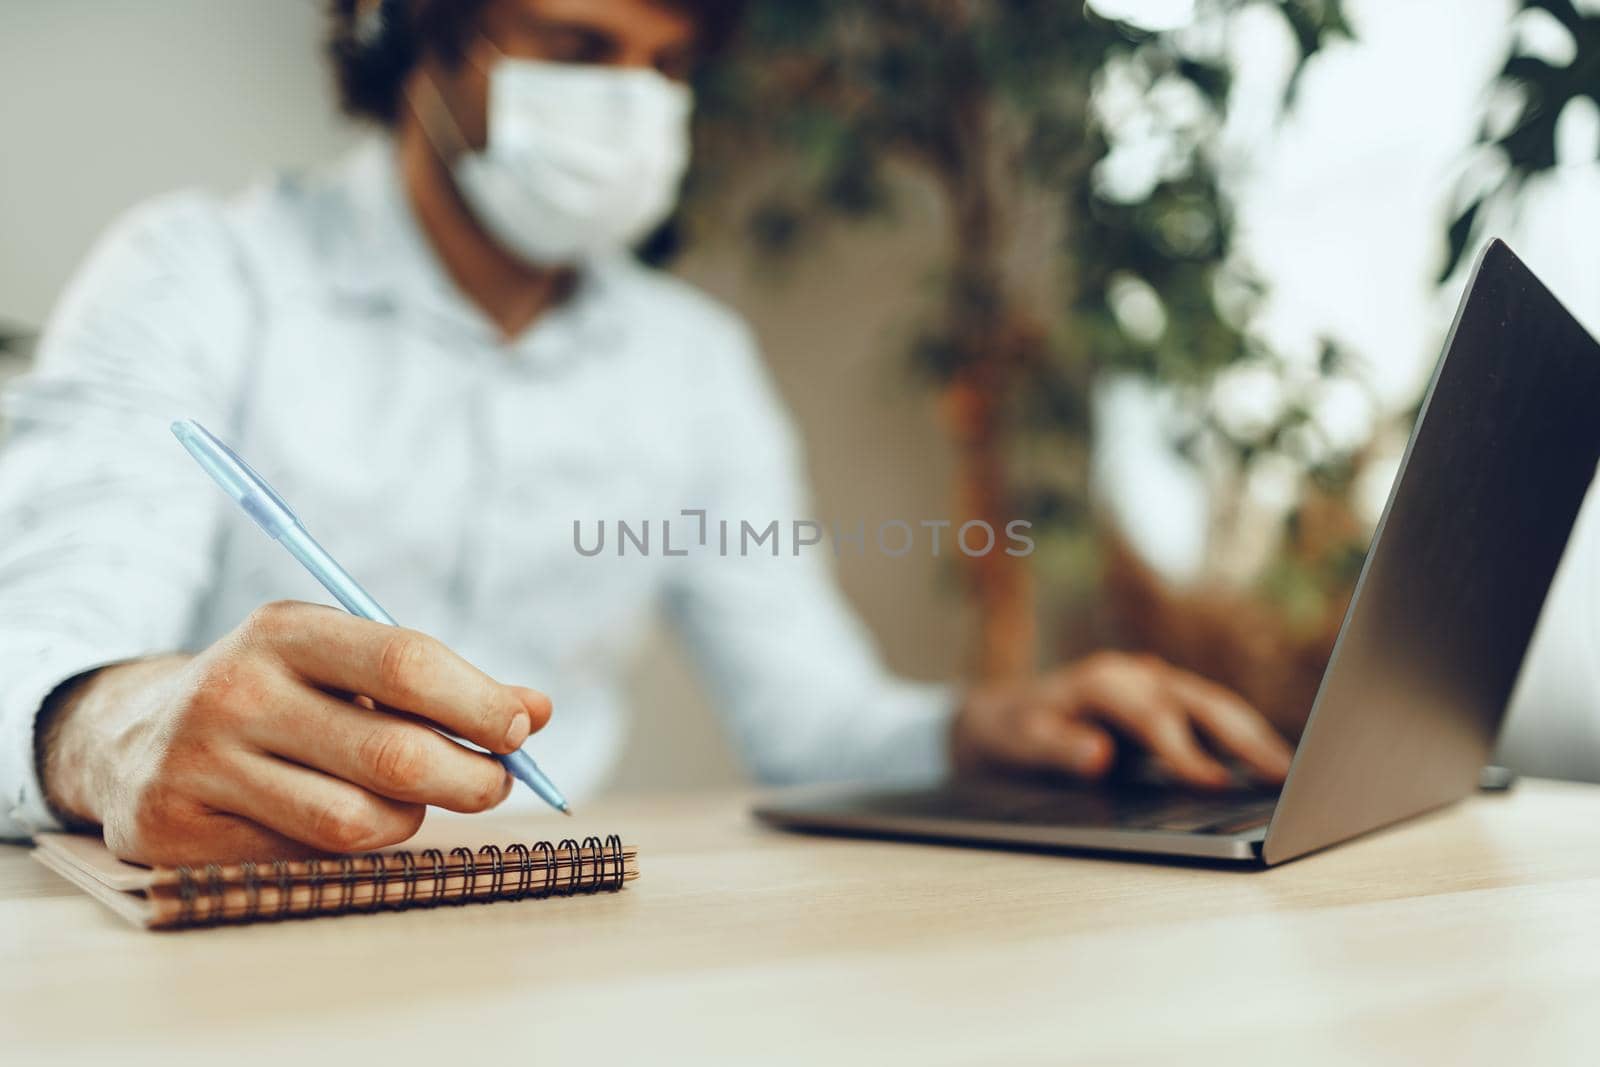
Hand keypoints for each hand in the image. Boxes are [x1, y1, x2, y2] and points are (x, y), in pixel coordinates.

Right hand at [38, 601, 551, 864]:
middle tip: (496, 782)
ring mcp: (199, 765)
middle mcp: (236, 691)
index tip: (519, 730)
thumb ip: (443, 684)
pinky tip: (334, 820)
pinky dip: (345, 852)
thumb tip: (537, 711)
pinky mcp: (177, 834)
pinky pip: (305, 862)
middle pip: (393, 756)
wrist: (133, 738)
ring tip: (407, 800)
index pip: (405, 663)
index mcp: (285, 631)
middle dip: (471, 778)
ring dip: (407, 820)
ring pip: (356, 822)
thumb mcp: (347, 664)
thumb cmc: (280, 695)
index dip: (478, 703)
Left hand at [951, 652, 1292, 788]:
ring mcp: (1155, 684)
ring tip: (1291, 774)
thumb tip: (1098, 755)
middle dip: (1243, 738)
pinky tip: (1266, 766)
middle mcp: (1137, 674)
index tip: (1214, 784)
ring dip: (1252, 736)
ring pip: (1214, 706)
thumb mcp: (1021, 741)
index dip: (1185, 751)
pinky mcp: (1165, 701)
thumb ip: (1058, 748)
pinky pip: (1209, 716)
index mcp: (1104, 681)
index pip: (1155, 717)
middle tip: (1285, 776)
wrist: (1001, 713)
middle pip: (1200, 703)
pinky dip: (1240, 737)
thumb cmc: (1012, 729)